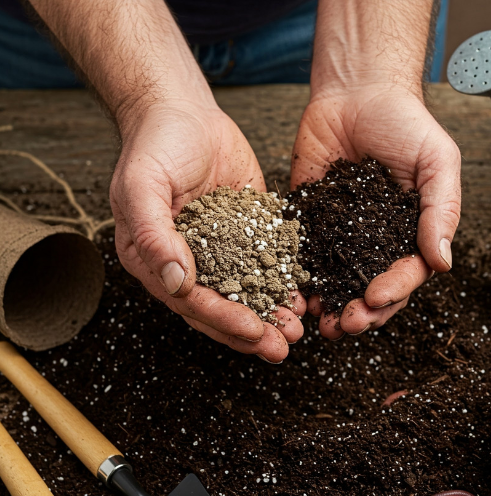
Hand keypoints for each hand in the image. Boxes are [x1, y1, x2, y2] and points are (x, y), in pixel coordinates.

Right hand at [110, 101, 304, 362]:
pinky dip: (286, 282)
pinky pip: (268, 262)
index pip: (191, 302)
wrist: (183, 110)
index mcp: (154, 258)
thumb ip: (154, 234)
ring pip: (248, 290)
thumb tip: (177, 280)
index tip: (254, 333)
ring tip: (299, 330)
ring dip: (273, 312)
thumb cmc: (153, 144)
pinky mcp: (248, 230)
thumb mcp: (142, 185)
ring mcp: (220, 248)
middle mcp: (187, 260)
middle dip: (253, 330)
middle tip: (283, 348)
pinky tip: (306, 295)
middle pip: (221, 306)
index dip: (224, 320)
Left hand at [290, 85, 460, 338]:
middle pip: (372, 289)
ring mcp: (343, 234)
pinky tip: (294, 292)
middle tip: (345, 325)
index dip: (393, 291)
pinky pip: (304, 254)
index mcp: (413, 233)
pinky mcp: (309, 220)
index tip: (374, 297)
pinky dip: (300, 278)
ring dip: (330, 306)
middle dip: (361, 313)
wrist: (358, 90)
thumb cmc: (406, 123)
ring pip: (338, 282)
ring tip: (320, 323)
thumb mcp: (437, 162)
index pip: (408, 274)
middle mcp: (379, 241)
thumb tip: (443, 262)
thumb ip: (440, 210)